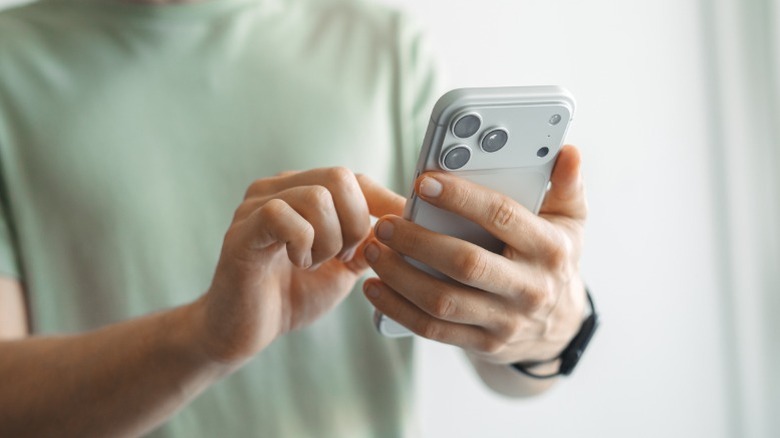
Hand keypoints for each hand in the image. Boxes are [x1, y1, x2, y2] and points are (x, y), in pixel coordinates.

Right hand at [192, 168, 397, 364]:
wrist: (243, 332)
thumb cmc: (291, 295)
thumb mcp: (343, 267)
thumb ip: (368, 242)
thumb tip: (402, 223)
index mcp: (303, 191)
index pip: (354, 179)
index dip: (383, 203)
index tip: (402, 229)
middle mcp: (278, 188)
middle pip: (339, 177)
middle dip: (355, 224)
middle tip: (341, 257)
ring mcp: (256, 206)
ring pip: (316, 196)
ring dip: (328, 240)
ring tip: (315, 263)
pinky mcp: (241, 231)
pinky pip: (282, 215)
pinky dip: (303, 244)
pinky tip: (297, 263)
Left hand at [363, 145, 587, 364]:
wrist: (558, 328)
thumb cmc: (554, 262)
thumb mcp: (571, 222)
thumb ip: (566, 185)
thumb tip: (567, 152)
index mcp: (549, 249)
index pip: (502, 217)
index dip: (462, 198)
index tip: (425, 183)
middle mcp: (529, 288)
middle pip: (466, 263)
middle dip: (419, 241)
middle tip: (386, 223)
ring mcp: (506, 321)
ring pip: (443, 300)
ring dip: (401, 275)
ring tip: (374, 250)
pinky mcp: (483, 344)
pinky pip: (434, 329)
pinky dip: (398, 309)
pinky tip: (376, 288)